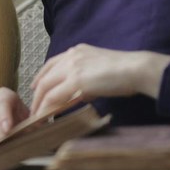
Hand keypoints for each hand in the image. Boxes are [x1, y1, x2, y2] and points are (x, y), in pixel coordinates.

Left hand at [29, 44, 169, 116]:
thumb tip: (80, 93)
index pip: (51, 64)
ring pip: (46, 87)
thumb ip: (86, 78)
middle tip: (33, 109)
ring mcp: (72, 67)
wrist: (136, 69)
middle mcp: (71, 56)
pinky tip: (45, 117)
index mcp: (77, 51)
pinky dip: (46, 108)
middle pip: (45, 77)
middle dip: (36, 95)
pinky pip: (54, 97)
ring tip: (36, 118)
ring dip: (39, 104)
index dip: (40, 77)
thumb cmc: (125, 72)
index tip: (35, 88)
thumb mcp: (100, 69)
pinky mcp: (76, 80)